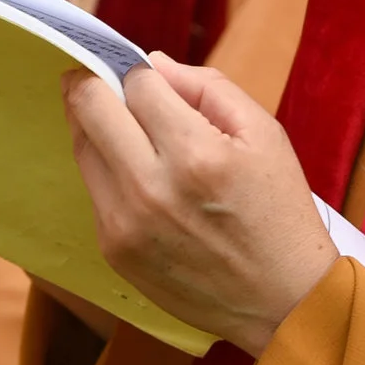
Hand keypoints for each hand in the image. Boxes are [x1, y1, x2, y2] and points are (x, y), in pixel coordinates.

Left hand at [62, 54, 341, 355]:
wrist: (283, 300)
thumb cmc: (279, 211)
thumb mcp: (263, 133)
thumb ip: (207, 87)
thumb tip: (152, 64)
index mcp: (194, 154)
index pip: (137, 83)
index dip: (142, 72)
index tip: (145, 75)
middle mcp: (150, 189)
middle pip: (89, 108)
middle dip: (93, 83)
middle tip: (104, 80)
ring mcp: (125, 224)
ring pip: (81, 146)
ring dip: (97, 127)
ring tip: (125, 128)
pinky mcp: (114, 251)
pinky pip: (94, 188)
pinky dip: (109, 171)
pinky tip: (139, 177)